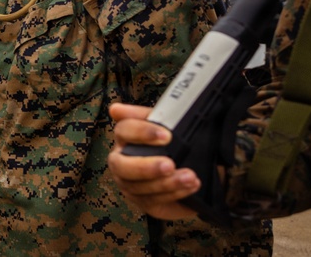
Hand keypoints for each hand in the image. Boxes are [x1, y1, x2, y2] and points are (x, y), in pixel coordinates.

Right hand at [107, 103, 199, 219]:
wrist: (194, 166)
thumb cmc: (173, 142)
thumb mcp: (166, 123)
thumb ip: (149, 114)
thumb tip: (116, 109)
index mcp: (125, 136)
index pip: (124, 130)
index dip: (142, 132)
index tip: (166, 135)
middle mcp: (120, 160)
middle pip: (120, 165)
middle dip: (145, 166)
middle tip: (169, 164)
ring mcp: (128, 183)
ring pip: (138, 187)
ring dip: (165, 183)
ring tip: (190, 177)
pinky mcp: (142, 200)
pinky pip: (153, 201)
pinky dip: (174, 194)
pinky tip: (190, 187)